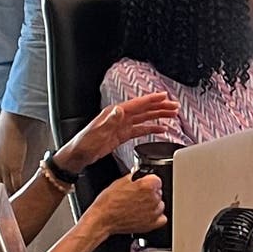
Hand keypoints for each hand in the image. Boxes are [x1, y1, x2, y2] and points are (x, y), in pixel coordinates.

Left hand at [0, 115, 42, 205]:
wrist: (12, 126)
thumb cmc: (9, 135)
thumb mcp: (1, 152)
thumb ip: (3, 163)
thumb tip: (10, 169)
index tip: (1, 201)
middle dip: (4, 201)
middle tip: (10, 210)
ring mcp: (3, 170)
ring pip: (8, 190)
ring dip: (14, 198)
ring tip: (21, 206)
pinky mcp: (14, 168)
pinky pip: (17, 185)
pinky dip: (21, 191)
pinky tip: (26, 196)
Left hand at [65, 92, 180, 169]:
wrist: (78, 155)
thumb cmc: (84, 144)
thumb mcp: (97, 132)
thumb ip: (110, 121)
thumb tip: (120, 110)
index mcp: (114, 114)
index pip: (137, 104)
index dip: (151, 100)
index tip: (164, 96)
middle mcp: (119, 117)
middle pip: (143, 110)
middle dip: (160, 107)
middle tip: (174, 106)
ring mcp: (121, 126)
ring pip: (144, 118)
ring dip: (158, 116)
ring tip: (172, 115)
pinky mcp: (122, 136)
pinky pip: (140, 130)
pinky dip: (151, 129)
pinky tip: (160, 129)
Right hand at [81, 173, 164, 240]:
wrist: (103, 219)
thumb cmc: (109, 202)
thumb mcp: (121, 181)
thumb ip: (135, 177)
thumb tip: (139, 176)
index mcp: (147, 186)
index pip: (157, 179)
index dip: (148, 181)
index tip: (143, 183)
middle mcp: (153, 199)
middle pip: (158, 192)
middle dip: (149, 193)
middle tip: (137, 196)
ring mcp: (153, 212)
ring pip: (160, 205)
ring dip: (152, 204)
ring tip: (139, 206)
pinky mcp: (151, 224)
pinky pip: (162, 218)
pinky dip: (156, 216)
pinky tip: (146, 214)